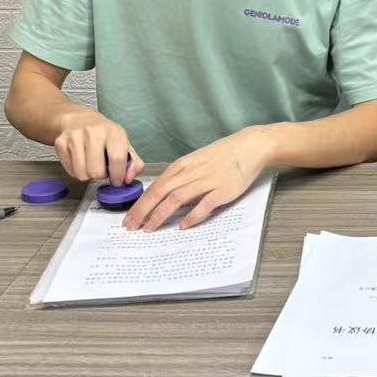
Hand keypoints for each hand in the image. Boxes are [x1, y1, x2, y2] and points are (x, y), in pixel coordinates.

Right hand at [53, 109, 142, 185]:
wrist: (79, 119)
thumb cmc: (104, 135)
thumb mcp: (124, 144)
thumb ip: (134, 163)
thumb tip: (129, 178)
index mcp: (113, 132)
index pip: (117, 158)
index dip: (118, 175)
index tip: (118, 181)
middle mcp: (93, 132)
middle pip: (96, 171)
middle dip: (101, 176)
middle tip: (102, 170)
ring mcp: (75, 137)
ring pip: (82, 174)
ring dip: (88, 175)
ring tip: (92, 165)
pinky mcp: (61, 143)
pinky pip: (70, 171)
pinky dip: (76, 171)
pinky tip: (81, 161)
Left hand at [124, 128, 274, 231]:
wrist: (248, 148)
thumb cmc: (221, 156)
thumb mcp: (195, 162)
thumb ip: (180, 178)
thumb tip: (164, 197)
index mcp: (181, 167)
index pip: (154, 187)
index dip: (139, 204)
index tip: (128, 219)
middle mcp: (190, 174)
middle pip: (160, 193)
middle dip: (143, 211)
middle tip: (131, 227)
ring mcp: (206, 182)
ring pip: (176, 199)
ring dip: (160, 215)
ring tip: (149, 229)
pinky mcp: (222, 190)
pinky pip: (204, 205)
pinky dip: (192, 216)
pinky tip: (183, 227)